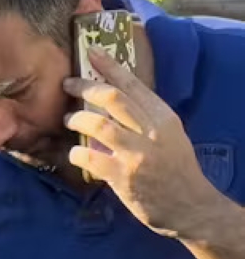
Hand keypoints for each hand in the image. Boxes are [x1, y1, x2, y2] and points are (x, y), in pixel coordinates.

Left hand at [63, 47, 225, 238]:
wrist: (190, 206)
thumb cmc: (175, 169)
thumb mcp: (169, 136)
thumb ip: (143, 120)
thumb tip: (110, 103)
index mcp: (164, 118)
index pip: (134, 85)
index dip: (110, 67)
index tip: (92, 53)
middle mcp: (151, 132)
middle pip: (113, 98)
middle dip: (85, 87)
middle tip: (68, 85)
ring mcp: (137, 154)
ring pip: (98, 125)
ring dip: (77, 119)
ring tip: (68, 120)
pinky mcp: (123, 176)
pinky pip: (90, 157)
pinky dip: (77, 153)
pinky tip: (75, 153)